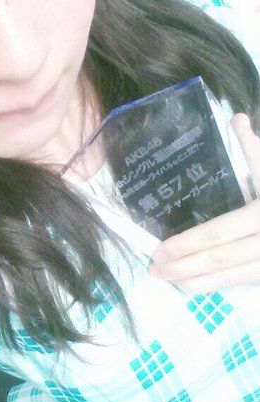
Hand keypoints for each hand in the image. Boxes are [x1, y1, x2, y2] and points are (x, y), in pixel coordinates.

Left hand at [149, 113, 259, 292]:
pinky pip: (242, 281)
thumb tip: (236, 117)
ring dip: (195, 281)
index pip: (216, 233)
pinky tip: (195, 284)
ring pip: (230, 276)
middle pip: (218, 259)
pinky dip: (216, 284)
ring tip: (167, 280)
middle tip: (153, 270)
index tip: (158, 251)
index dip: (185, 245)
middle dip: (182, 268)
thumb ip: (254, 148)